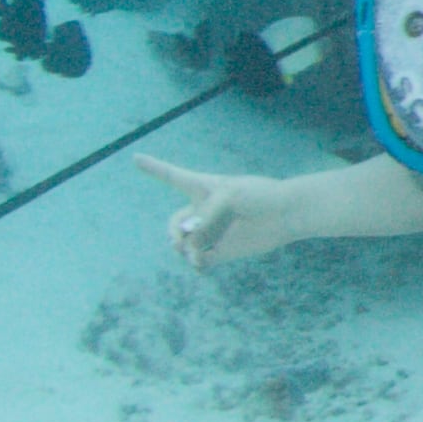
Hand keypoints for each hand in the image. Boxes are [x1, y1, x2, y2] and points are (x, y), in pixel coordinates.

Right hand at [138, 154, 290, 269]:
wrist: (286, 214)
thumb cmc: (259, 196)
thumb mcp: (228, 197)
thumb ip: (205, 218)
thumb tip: (191, 246)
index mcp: (203, 187)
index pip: (172, 176)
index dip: (153, 168)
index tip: (135, 157)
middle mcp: (203, 210)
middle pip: (175, 223)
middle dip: (173, 232)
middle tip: (180, 240)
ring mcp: (210, 231)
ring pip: (184, 243)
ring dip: (185, 248)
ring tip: (195, 253)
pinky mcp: (220, 250)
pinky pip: (198, 259)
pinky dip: (195, 262)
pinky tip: (200, 263)